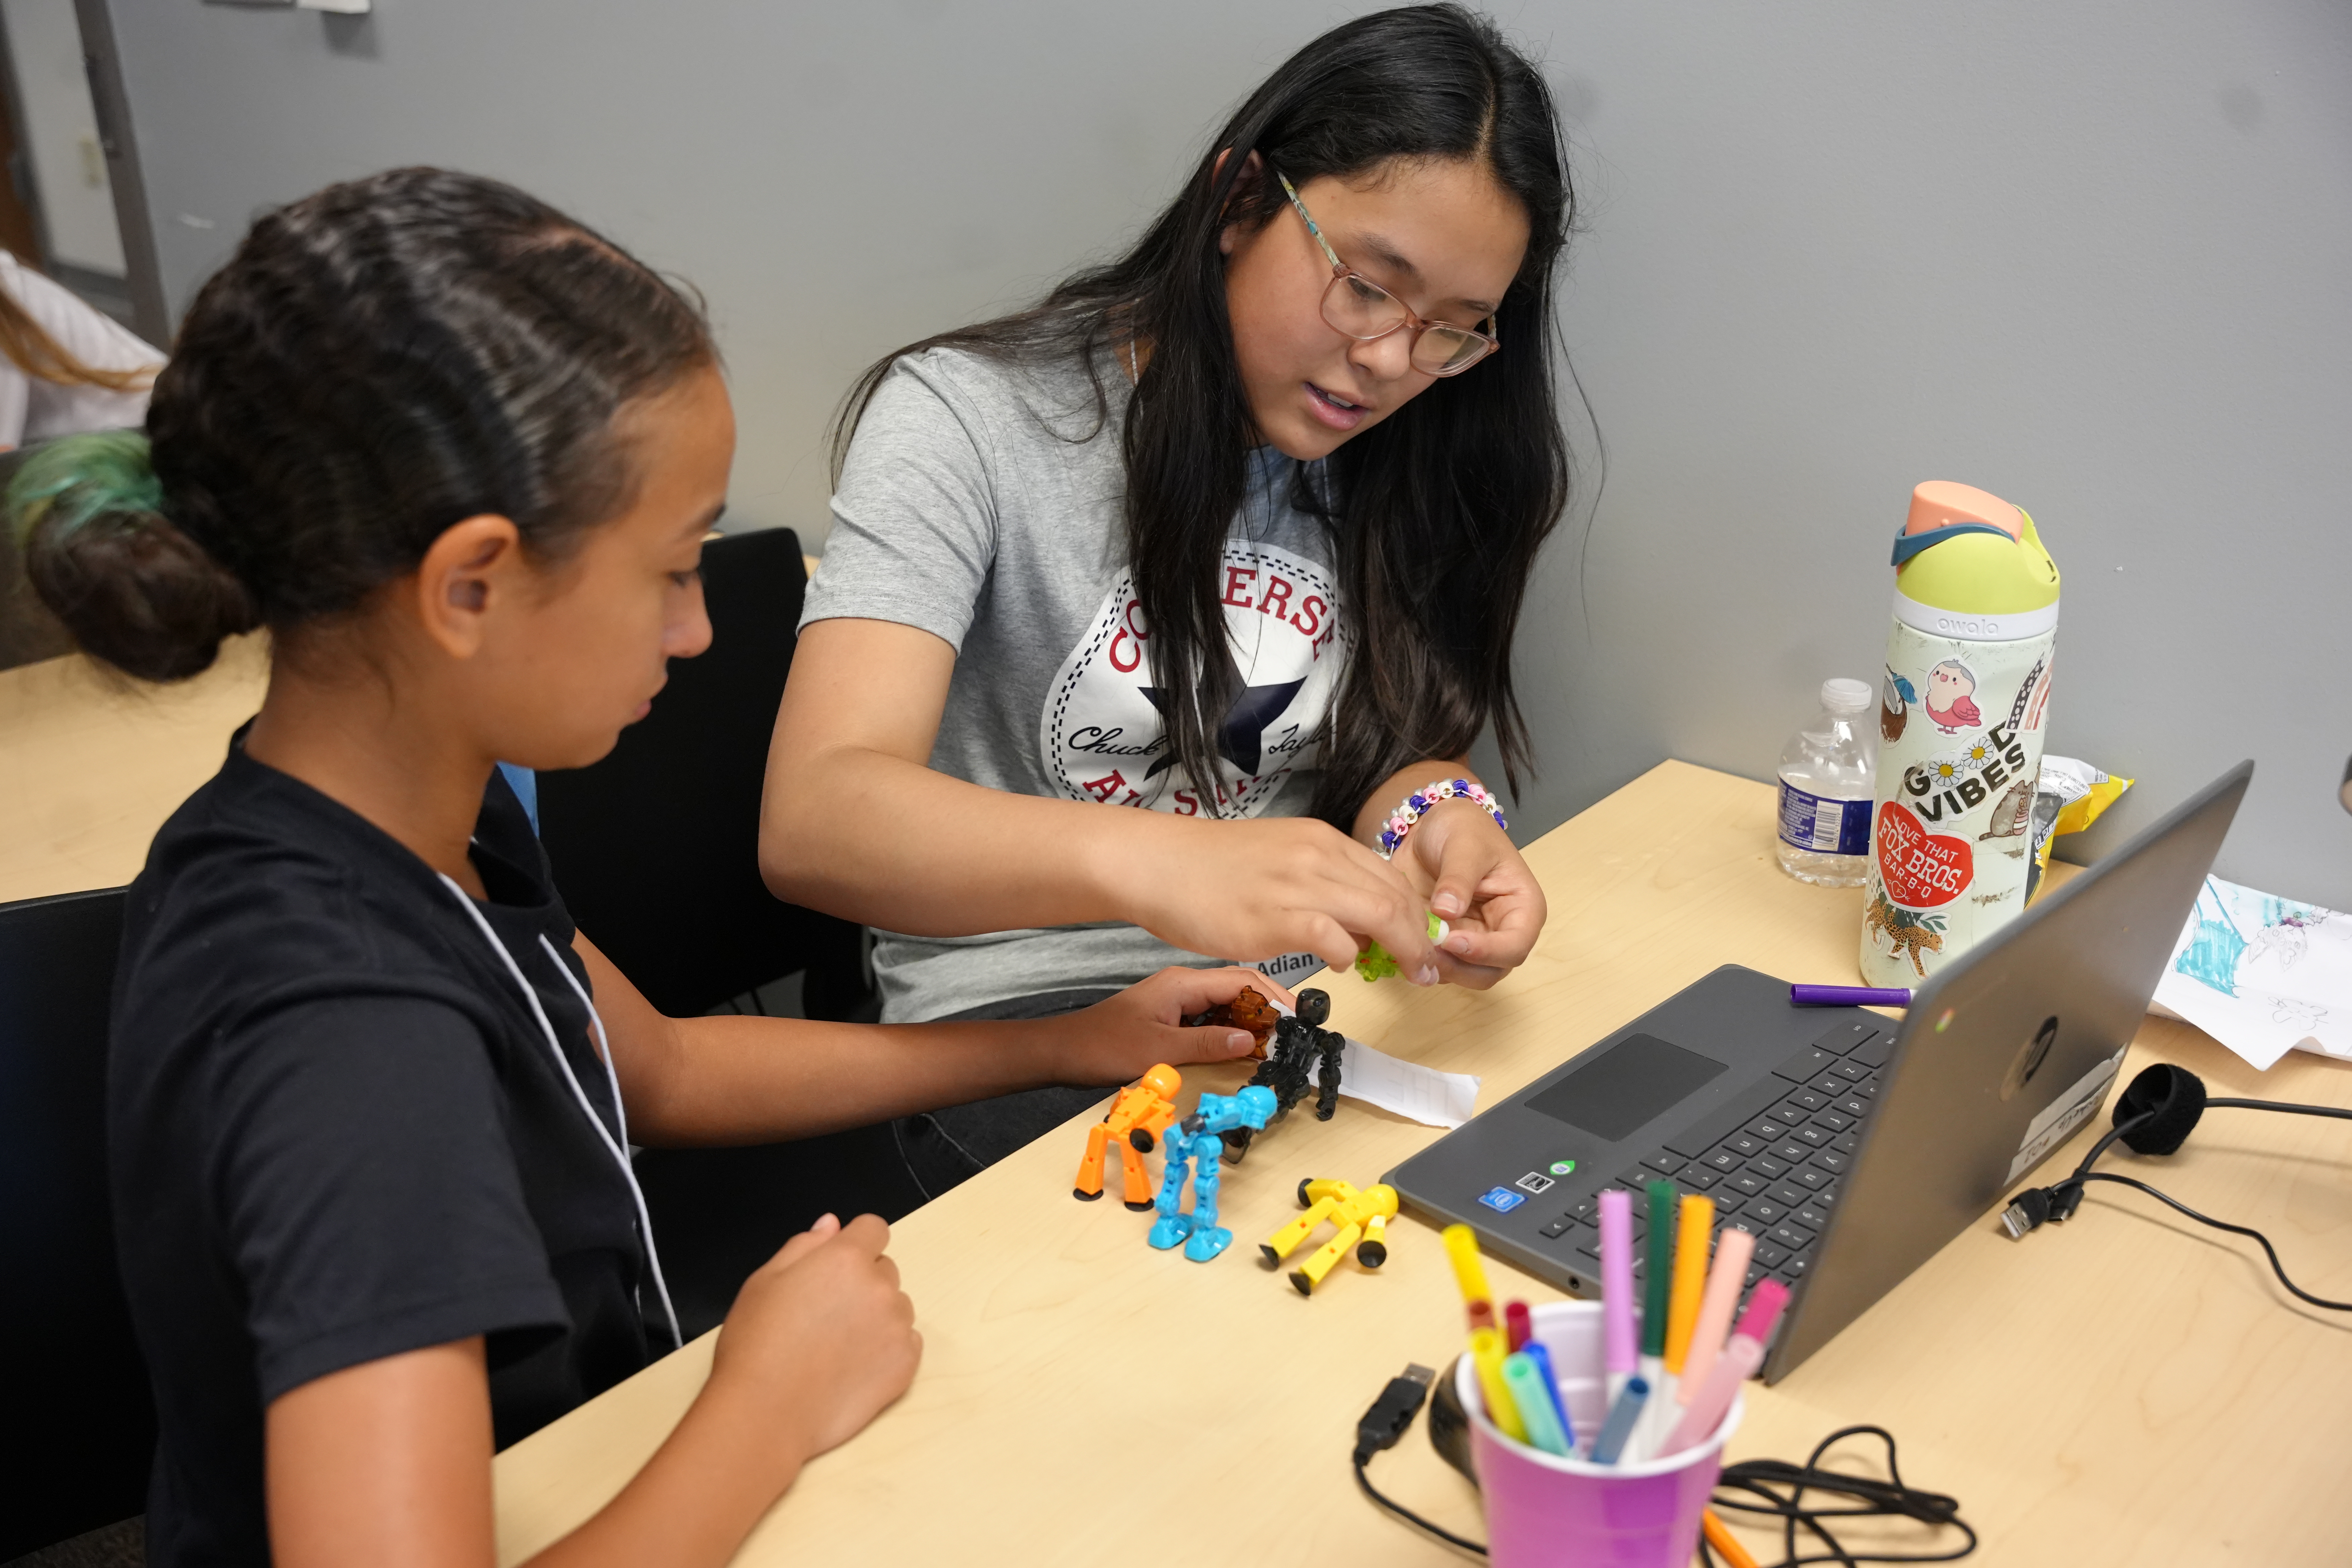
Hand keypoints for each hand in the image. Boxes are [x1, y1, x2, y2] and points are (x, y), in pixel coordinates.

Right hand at [708, 1213, 919, 1458]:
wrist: (765, 1413)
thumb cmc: (756, 1346)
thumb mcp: (765, 1280)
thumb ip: (804, 1245)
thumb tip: (832, 1225)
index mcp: (846, 1259)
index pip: (873, 1229)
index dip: (854, 1245)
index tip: (836, 1267)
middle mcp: (880, 1287)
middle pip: (884, 1269)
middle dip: (861, 1283)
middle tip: (825, 1314)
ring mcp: (897, 1327)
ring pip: (896, 1306)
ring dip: (875, 1316)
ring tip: (835, 1346)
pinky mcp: (906, 1365)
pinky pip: (907, 1342)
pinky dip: (886, 1350)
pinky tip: (851, 1367)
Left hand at [1054, 966, 1297, 1085]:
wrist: (1065, 1051)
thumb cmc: (1104, 1046)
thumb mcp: (1159, 1050)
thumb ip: (1207, 1044)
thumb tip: (1250, 1041)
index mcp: (1182, 982)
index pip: (1241, 980)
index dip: (1273, 997)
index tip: (1297, 1018)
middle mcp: (1183, 984)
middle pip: (1239, 988)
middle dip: (1267, 1009)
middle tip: (1293, 1034)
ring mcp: (1178, 999)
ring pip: (1227, 1003)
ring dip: (1250, 1021)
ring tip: (1275, 1043)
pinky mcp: (1173, 1015)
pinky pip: (1212, 1018)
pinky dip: (1231, 1030)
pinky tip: (1243, 1048)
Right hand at [1118, 815, 1441, 981]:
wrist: (1158, 863)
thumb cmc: (1211, 870)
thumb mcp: (1280, 860)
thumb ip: (1321, 882)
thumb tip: (1356, 924)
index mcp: (1322, 841)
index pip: (1391, 876)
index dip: (1416, 914)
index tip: (1422, 943)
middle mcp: (1317, 856)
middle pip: (1396, 896)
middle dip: (1420, 938)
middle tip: (1426, 969)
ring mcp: (1297, 885)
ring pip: (1378, 913)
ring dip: (1401, 950)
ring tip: (1405, 975)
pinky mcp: (1274, 916)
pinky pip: (1334, 937)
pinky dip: (1347, 955)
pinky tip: (1338, 966)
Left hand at [1396, 800, 1547, 988]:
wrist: (1432, 826)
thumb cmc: (1463, 828)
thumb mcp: (1464, 844)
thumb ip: (1458, 878)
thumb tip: (1447, 911)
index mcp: (1522, 908)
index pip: (1515, 946)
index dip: (1487, 952)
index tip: (1452, 941)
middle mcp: (1501, 931)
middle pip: (1491, 971)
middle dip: (1459, 967)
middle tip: (1426, 950)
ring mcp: (1472, 940)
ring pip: (1463, 975)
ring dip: (1438, 968)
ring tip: (1410, 944)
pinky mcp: (1446, 942)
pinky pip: (1438, 964)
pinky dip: (1421, 960)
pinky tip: (1402, 942)